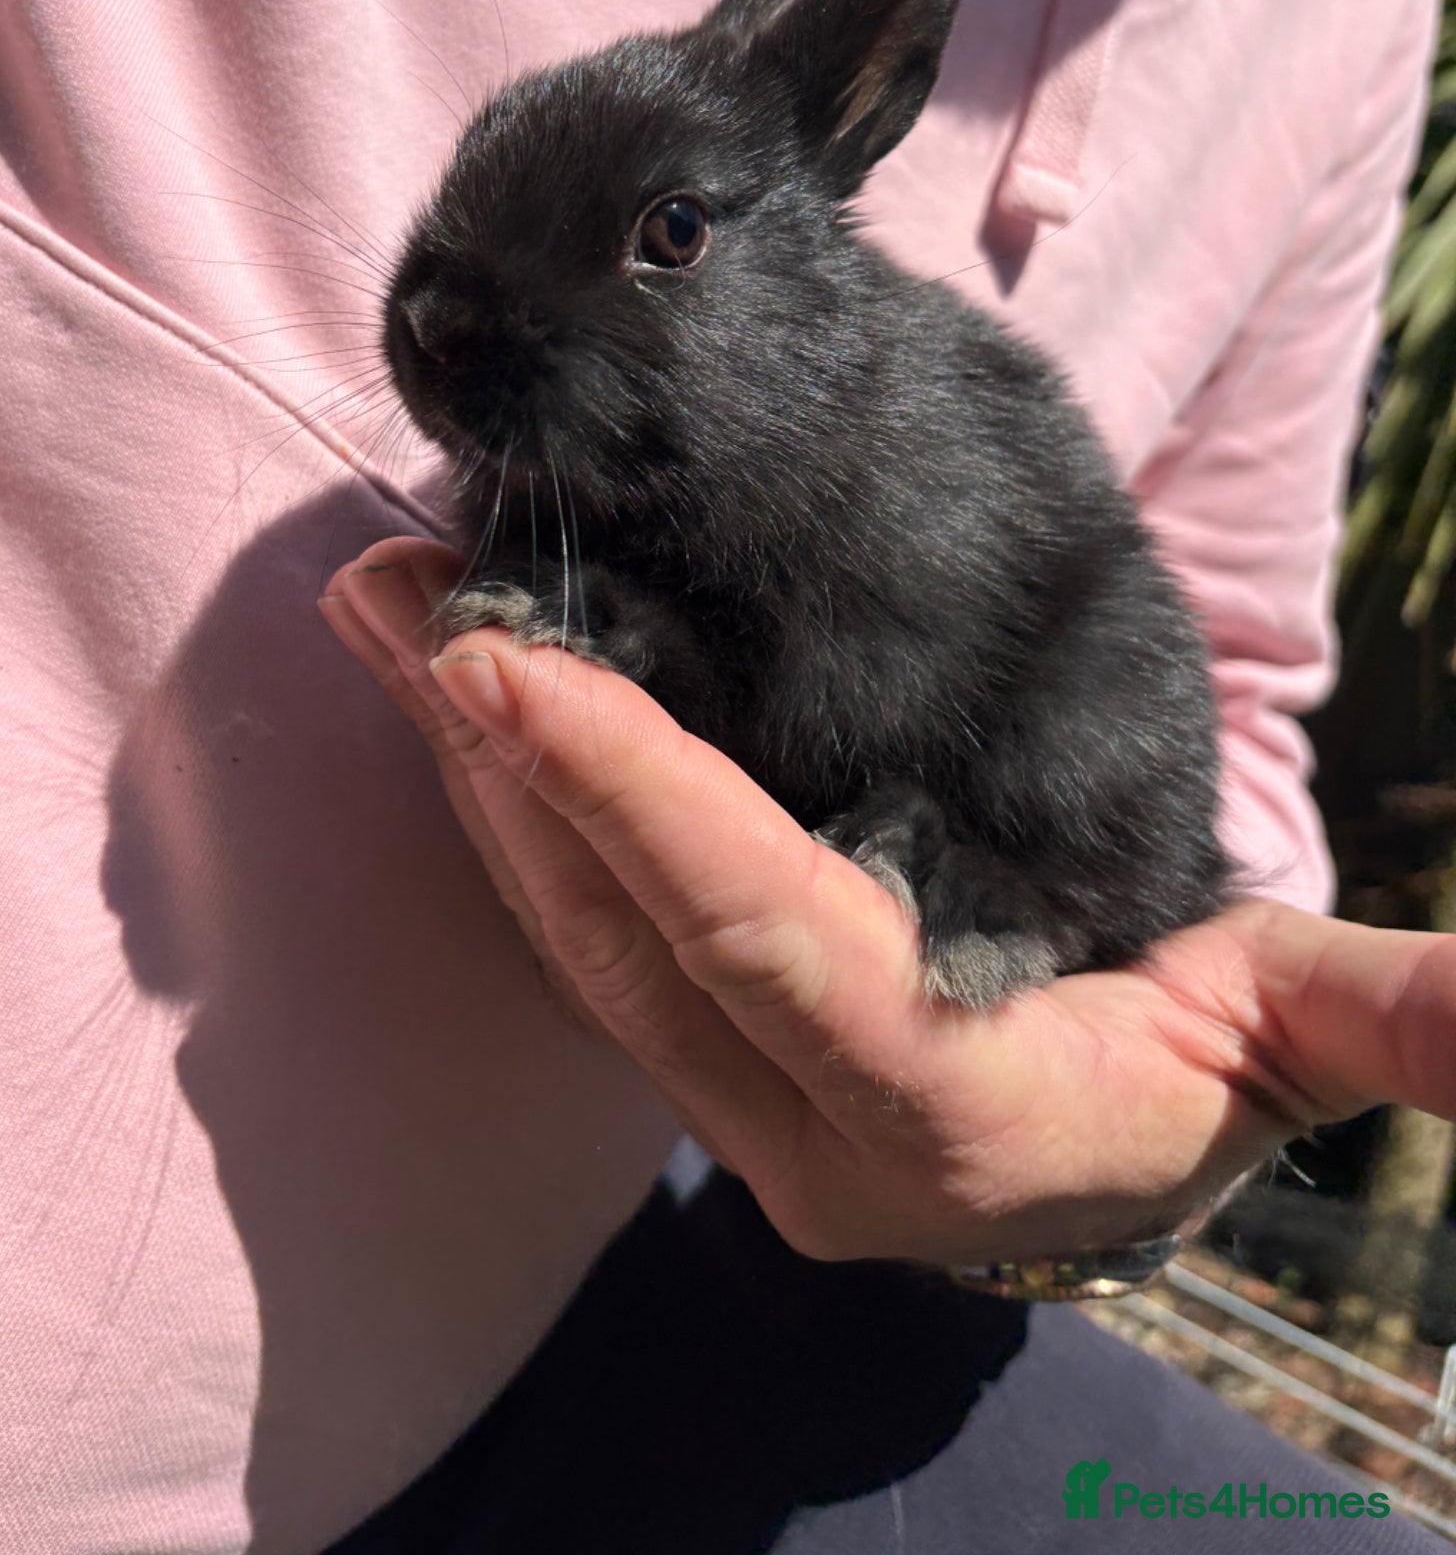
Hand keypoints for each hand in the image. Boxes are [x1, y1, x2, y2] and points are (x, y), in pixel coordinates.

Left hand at [320, 536, 1455, 1267]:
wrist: (1122, 1154)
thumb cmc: (1204, 1064)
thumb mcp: (1294, 1029)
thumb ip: (1390, 1019)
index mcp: (951, 1113)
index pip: (764, 936)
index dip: (633, 799)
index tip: (503, 663)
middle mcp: (807, 1133)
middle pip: (620, 932)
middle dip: (500, 759)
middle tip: (389, 591)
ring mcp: (733, 1110)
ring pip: (569, 936)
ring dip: (474, 774)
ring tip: (389, 615)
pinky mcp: (698, 1066)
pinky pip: (580, 935)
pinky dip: (517, 814)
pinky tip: (461, 707)